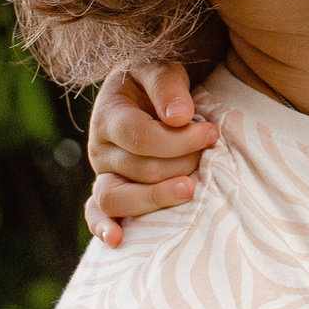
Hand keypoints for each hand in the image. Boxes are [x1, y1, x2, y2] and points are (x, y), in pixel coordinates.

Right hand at [82, 60, 216, 246]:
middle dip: (182, 163)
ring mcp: (102, 174)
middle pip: (139, 169)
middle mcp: (100, 149)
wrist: (143, 96)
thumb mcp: (161, 69)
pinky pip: (96, 214)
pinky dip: (103, 228)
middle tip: (209, 154)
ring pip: (117, 198)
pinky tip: (119, 239)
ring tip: (190, 189)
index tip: (212, 133)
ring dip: (157, 197)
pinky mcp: (107, 192)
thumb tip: (180, 117)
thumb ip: (168, 86)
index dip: (180, 139)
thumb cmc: (156, 85)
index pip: (142, 137)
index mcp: (109, 116)